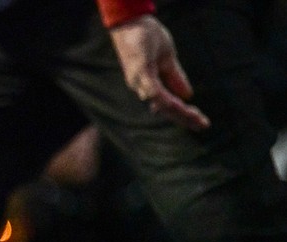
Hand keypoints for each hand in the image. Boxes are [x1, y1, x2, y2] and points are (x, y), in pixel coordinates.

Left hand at [108, 15, 209, 130]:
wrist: (131, 21)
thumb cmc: (146, 38)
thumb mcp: (167, 59)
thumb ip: (175, 78)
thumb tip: (187, 95)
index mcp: (149, 85)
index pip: (169, 104)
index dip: (184, 114)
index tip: (201, 122)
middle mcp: (142, 87)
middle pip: (165, 108)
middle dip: (184, 118)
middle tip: (203, 126)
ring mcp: (139, 81)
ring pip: (160, 102)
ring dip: (179, 111)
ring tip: (196, 118)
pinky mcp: (140, 71)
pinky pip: (152, 90)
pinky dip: (163, 99)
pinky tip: (176, 105)